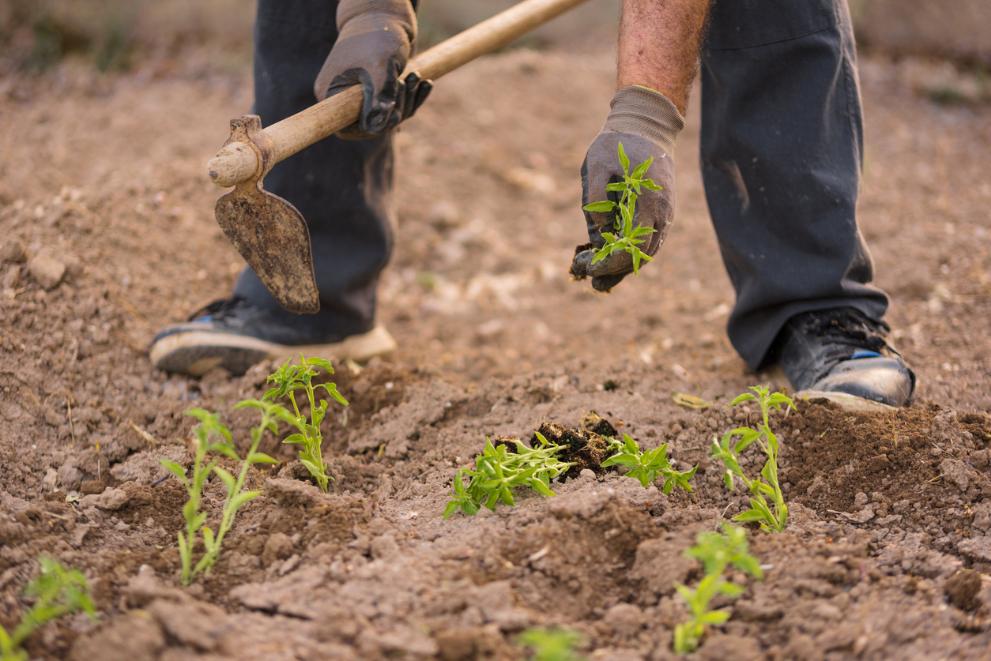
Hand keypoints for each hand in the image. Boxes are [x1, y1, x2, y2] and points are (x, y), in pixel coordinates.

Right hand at [314, 0, 431, 138]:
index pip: (347, 128)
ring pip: (387, 115)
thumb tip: (378, 127)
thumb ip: (379, 97)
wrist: (386, 11)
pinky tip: (425, 84)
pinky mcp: (377, 89)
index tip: (393, 115)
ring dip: (408, 101)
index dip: (372, 129)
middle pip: (371, 124)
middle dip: (397, 110)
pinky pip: (396, 104)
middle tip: (409, 83)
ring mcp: (359, 93)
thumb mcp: (381, 67)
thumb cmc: (379, 34)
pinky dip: (412, 97)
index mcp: (331, 92)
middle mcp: (342, 96)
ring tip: (418, 77)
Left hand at [571, 86, 683, 291]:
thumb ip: (596, 199)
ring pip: (650, 251)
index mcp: (648, 200)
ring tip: (600, 273)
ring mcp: (666, 213)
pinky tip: (613, 256)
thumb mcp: (597, 165)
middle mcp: (662, 212)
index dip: (611, 262)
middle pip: (643, 255)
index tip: (590, 266)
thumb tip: (600, 232)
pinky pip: (652, 240)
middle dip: (616, 270)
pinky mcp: (663, 212)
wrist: (646, 125)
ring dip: (626, 265)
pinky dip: (634, 253)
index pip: (633, 246)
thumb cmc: (617, 143)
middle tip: (591, 274)